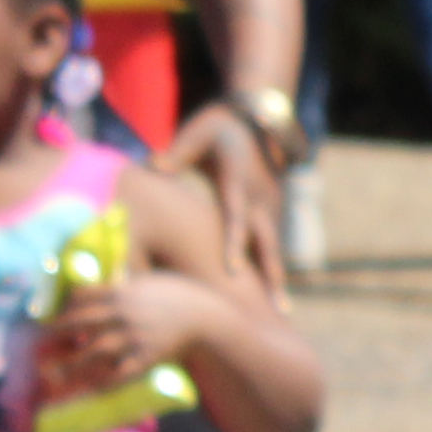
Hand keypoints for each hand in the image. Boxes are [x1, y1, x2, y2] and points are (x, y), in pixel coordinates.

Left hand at [38, 266, 223, 401]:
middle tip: (42, 343)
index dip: (66, 307)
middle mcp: (122, 314)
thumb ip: (126, 285)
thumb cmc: (181, 294)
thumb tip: (107, 286)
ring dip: (72, 362)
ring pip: (94, 350)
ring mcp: (133, 337)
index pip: (82, 297)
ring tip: (54, 374)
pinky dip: (102, 382)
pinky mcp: (145, 356)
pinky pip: (119, 372)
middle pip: (81, 322)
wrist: (207, 316)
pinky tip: (88, 390)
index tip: (55, 316)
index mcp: (122, 292)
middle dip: (58, 333)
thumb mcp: (150, 281)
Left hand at [164, 104, 291, 295]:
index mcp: (239, 180)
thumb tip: (153, 164)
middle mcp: (260, 197)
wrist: (258, 117)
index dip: (234, 244)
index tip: (231, 273)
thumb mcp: (198, 132)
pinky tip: (271, 295)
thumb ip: (177, 152)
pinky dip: (270, 268)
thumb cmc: (219, 126)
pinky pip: (268, 243)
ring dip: (274, 279)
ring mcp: (269, 204)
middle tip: (278, 311)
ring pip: (271, 248)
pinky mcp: (270, 210)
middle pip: (266, 243)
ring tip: (278, 315)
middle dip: (272, 277)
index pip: (235, 217)